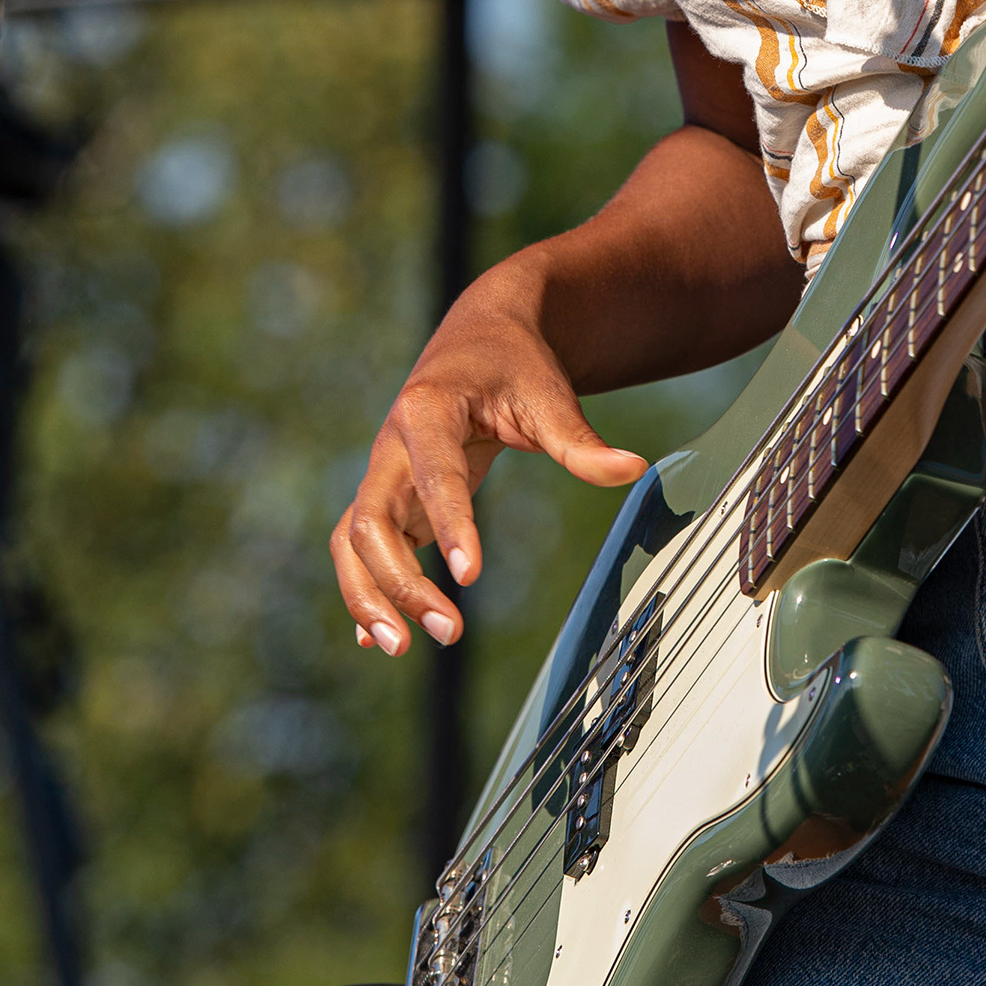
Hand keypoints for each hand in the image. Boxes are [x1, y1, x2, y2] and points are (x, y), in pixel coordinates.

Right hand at [330, 261, 645, 658]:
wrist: (478, 337)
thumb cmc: (513, 363)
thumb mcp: (547, 393)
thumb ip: (580, 440)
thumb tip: (632, 469)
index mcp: (427, 411)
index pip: (433, 476)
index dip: (450, 525)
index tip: (470, 576)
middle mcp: (391, 446)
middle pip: (370, 522)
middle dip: (398, 582)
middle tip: (447, 630)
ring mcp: (384, 474)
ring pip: (353, 542)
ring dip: (370, 596)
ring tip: (402, 648)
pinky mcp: (390, 498)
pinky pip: (361, 548)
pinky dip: (365, 590)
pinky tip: (377, 637)